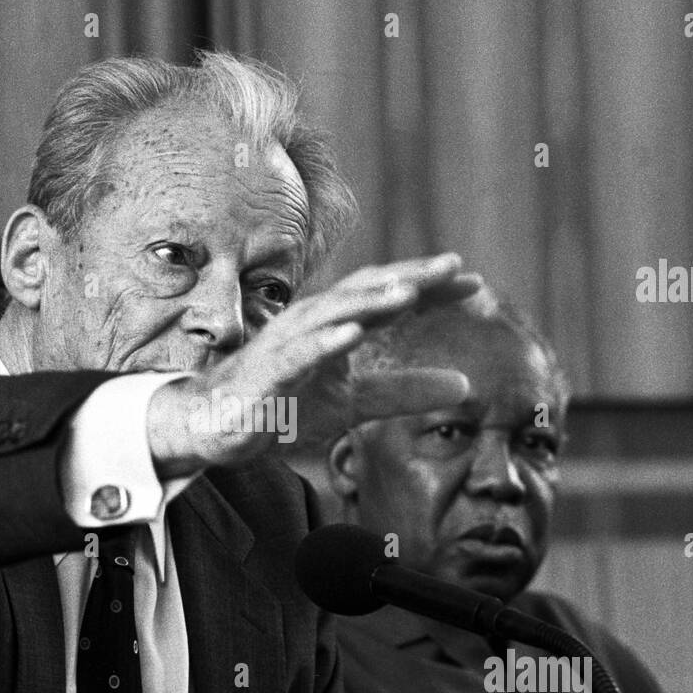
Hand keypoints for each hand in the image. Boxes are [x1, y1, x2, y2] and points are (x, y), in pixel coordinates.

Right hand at [147, 253, 480, 474]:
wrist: (218, 426)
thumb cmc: (283, 404)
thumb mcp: (354, 401)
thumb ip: (404, 391)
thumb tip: (466, 385)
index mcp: (336, 325)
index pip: (388, 297)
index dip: (430, 288)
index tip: (473, 282)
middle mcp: (314, 323)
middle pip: (366, 292)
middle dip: (408, 278)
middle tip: (452, 266)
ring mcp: (288, 344)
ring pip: (334, 314)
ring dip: (371, 301)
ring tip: (410, 293)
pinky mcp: (267, 372)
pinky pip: (299, 353)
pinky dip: (326, 341)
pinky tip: (354, 334)